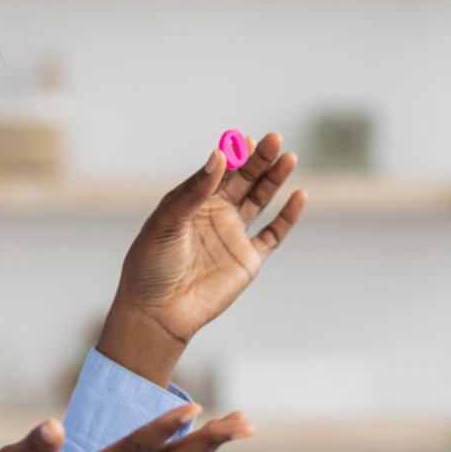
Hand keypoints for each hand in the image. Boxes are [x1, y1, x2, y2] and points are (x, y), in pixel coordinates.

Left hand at [98, 132, 304, 385]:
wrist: (158, 312)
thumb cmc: (151, 266)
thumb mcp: (167, 223)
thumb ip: (193, 191)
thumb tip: (219, 156)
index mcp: (191, 201)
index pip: (218, 170)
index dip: (234, 154)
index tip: (245, 140)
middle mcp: (215, 214)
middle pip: (243, 180)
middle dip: (259, 159)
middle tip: (274, 138)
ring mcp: (232, 235)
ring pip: (260, 200)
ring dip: (274, 179)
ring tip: (289, 157)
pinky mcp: (247, 259)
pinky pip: (272, 234)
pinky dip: (287, 217)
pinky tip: (299, 196)